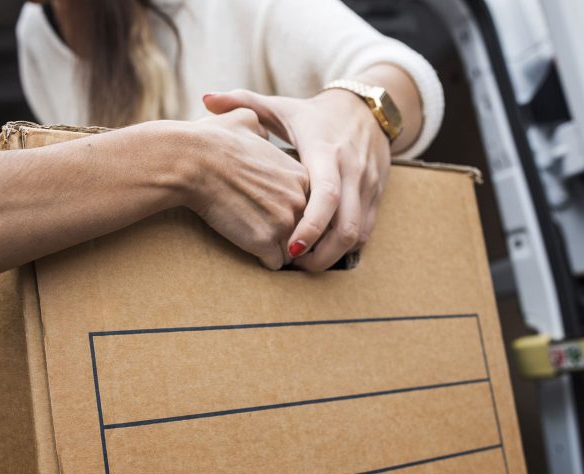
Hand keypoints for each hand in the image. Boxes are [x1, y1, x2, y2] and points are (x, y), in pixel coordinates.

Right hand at [178, 109, 309, 269]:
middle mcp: (300, 200)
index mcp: (301, 176)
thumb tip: (256, 128)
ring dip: (276, 249)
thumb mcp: (245, 121)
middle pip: (304, 230)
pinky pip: (273, 264)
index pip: (309, 205)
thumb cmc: (213, 141)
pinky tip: (248, 248)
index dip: (290, 211)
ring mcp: (285, 223)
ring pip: (291, 250)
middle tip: (265, 230)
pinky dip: (261, 260)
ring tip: (256, 240)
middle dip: (288, 233)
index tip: (271, 210)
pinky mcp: (265, 243)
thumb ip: (261, 127)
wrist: (193, 161)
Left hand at [203, 88, 391, 270]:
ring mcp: (368, 186)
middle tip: (294, 263)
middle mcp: (352, 171)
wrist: (369, 110)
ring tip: (306, 261)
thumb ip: (244, 103)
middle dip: (321, 255)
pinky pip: (366, 231)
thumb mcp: (283, 107)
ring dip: (333, 254)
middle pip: (346, 227)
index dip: (310, 227)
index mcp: (326, 151)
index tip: (290, 250)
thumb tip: (205, 98)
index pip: (325, 196)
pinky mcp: (377, 196)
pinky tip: (324, 249)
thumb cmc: (316, 115)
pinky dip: (346, 246)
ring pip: (357, 235)